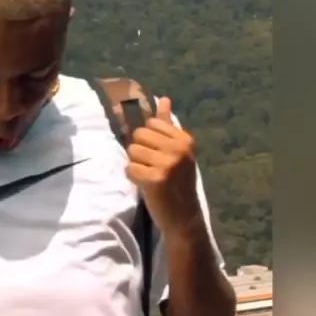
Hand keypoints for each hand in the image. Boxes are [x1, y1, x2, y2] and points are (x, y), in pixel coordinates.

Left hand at [126, 98, 199, 235]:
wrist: (184, 216)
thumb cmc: (178, 182)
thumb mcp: (178, 151)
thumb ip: (168, 125)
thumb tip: (164, 99)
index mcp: (185, 139)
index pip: (151, 123)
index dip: (148, 139)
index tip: (159, 155)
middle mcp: (178, 149)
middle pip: (139, 135)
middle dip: (140, 151)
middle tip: (152, 167)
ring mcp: (168, 164)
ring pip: (132, 151)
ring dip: (136, 165)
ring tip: (149, 175)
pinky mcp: (155, 179)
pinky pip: (129, 168)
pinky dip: (133, 177)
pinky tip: (146, 185)